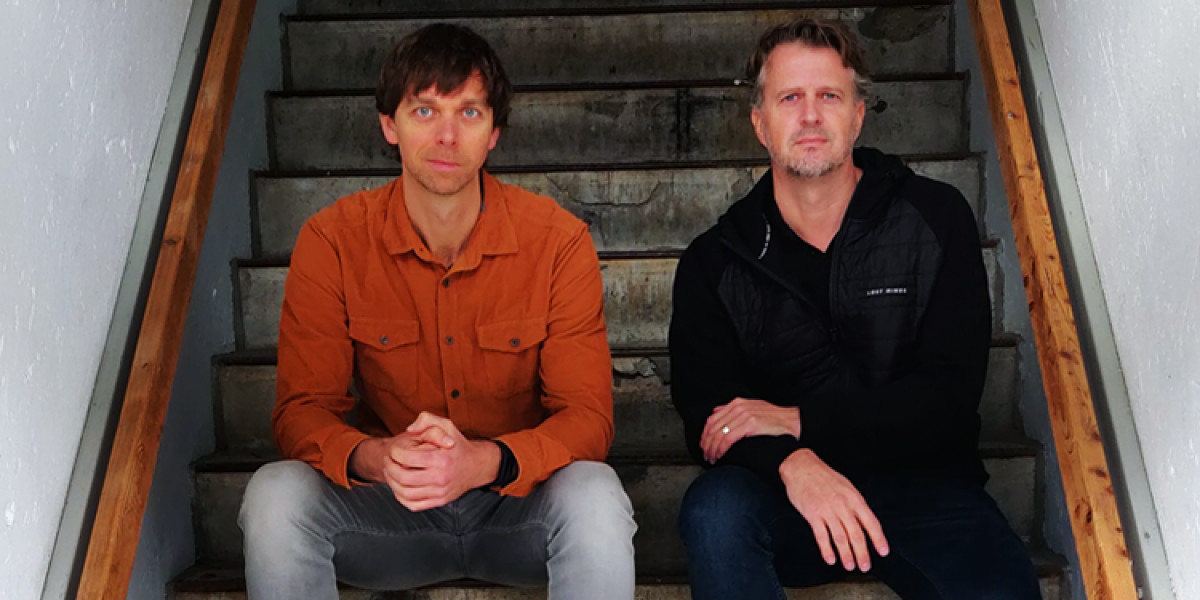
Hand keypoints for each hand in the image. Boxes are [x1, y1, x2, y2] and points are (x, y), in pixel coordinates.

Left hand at [381, 412, 499, 511]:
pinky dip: (401, 497)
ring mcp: (440, 492)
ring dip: (392, 482)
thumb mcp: (446, 425)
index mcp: (441, 459)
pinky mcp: (439, 501)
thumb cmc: (458, 446)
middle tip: (388, 460)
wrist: (476, 466)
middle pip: (403, 477)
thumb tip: (409, 429)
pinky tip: (399, 486)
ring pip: (405, 493)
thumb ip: (427, 420)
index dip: (394, 453)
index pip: (407, 458)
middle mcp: (440, 477)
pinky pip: (413, 504)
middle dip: (389, 467)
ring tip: (391, 472)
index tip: (393, 449)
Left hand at [700, 397, 800, 462]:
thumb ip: (734, 411)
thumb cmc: (775, 421)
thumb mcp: (753, 410)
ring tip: (712, 458)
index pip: (712, 418)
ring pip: (718, 434)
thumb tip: (716, 412)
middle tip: (706, 455)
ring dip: (712, 448)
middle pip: (713, 426)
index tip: (703, 445)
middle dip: (706, 443)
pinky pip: (728, 438)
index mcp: (737, 403)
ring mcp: (744, 415)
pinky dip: (721, 449)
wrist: (794, 423)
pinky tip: (720, 456)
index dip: (705, 434)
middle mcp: (739, 407)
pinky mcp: (750, 424)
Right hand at [779, 449, 888, 571]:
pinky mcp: (812, 514)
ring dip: (846, 555)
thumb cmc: (824, 476)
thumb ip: (856, 505)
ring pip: (840, 538)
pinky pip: (821, 536)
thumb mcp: (846, 487)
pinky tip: (830, 558)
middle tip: (865, 566)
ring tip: (849, 565)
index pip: (871, 522)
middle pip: (856, 534)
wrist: (801, 466)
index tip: (883, 552)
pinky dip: (826, 549)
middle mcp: (843, 505)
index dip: (878, 539)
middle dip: (862, 553)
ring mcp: (827, 510)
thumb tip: (865, 524)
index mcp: (854, 498)